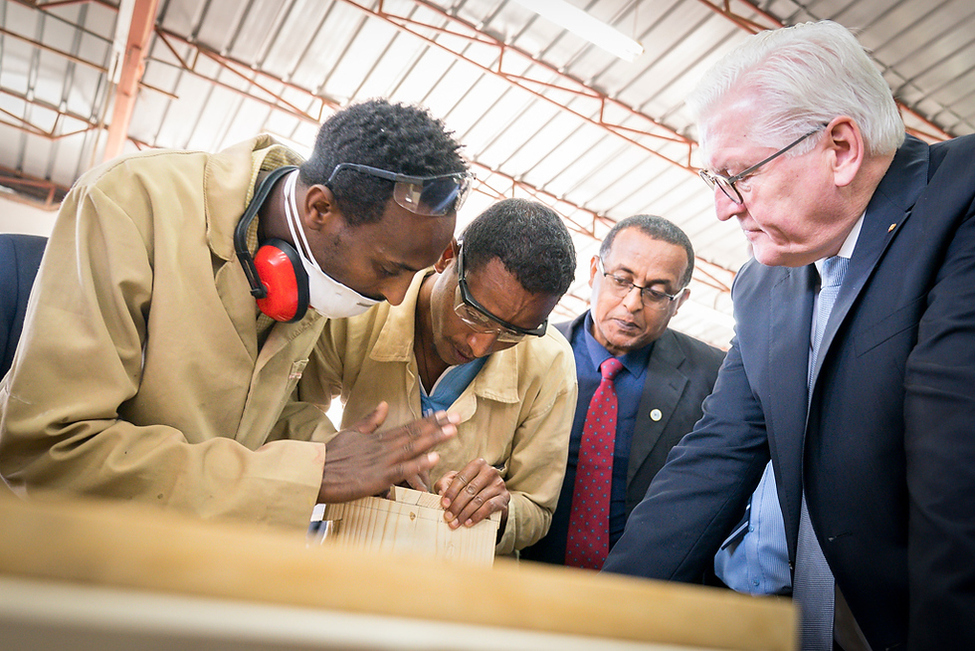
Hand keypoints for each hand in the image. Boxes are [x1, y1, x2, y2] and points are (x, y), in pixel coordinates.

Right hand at [318, 402, 456, 503]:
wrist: (314, 472)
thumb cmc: (330, 456)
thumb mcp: (351, 433)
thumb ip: (370, 421)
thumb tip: (384, 404)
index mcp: (378, 438)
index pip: (408, 426)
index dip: (428, 421)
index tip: (446, 413)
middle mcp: (383, 447)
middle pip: (415, 434)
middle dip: (438, 426)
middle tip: (458, 418)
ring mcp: (382, 462)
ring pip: (413, 448)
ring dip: (434, 439)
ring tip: (453, 432)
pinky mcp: (378, 478)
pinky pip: (402, 470)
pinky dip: (419, 463)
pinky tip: (434, 458)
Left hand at [435, 458, 508, 530]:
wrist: (491, 497)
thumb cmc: (469, 487)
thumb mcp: (455, 482)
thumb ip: (445, 483)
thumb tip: (441, 492)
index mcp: (477, 464)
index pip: (462, 478)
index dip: (451, 492)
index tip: (443, 504)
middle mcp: (490, 471)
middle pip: (470, 490)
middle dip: (457, 505)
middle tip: (448, 516)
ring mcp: (498, 484)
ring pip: (478, 500)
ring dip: (465, 513)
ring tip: (455, 523)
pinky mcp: (504, 497)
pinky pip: (489, 507)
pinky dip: (477, 516)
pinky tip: (468, 523)